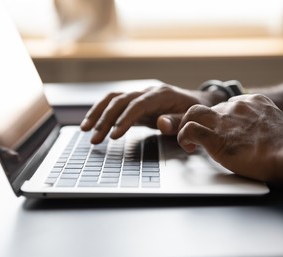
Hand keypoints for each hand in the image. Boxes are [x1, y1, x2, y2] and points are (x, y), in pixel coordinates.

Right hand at [80, 84, 224, 143]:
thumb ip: (178, 121)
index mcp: (161, 94)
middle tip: (94, 139)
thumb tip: (160, 123)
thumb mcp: (192, 117)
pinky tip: (92, 124)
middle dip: (105, 120)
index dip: (125, 119)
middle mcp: (147, 92)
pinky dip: (102, 112)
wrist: (197, 103)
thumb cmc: (195, 111)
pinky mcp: (136, 104)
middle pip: (120, 101)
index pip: (137, 105)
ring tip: (85, 129)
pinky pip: (115, 105)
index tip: (114, 135)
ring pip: (113, 99)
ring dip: (98, 113)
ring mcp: (140, 96)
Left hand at [177, 94, 282, 184]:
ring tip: (188, 140)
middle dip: (204, 124)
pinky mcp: (216, 137)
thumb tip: (257, 136)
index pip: (227, 105)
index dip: (220, 119)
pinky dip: (184, 137)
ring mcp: (225, 120)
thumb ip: (261, 124)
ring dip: (186, 125)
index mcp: (253, 102)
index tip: (220, 131)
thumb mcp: (276, 126)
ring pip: (193, 112)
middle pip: (210, 109)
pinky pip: (190, 129)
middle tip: (203, 139)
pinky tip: (189, 147)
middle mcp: (237, 107)